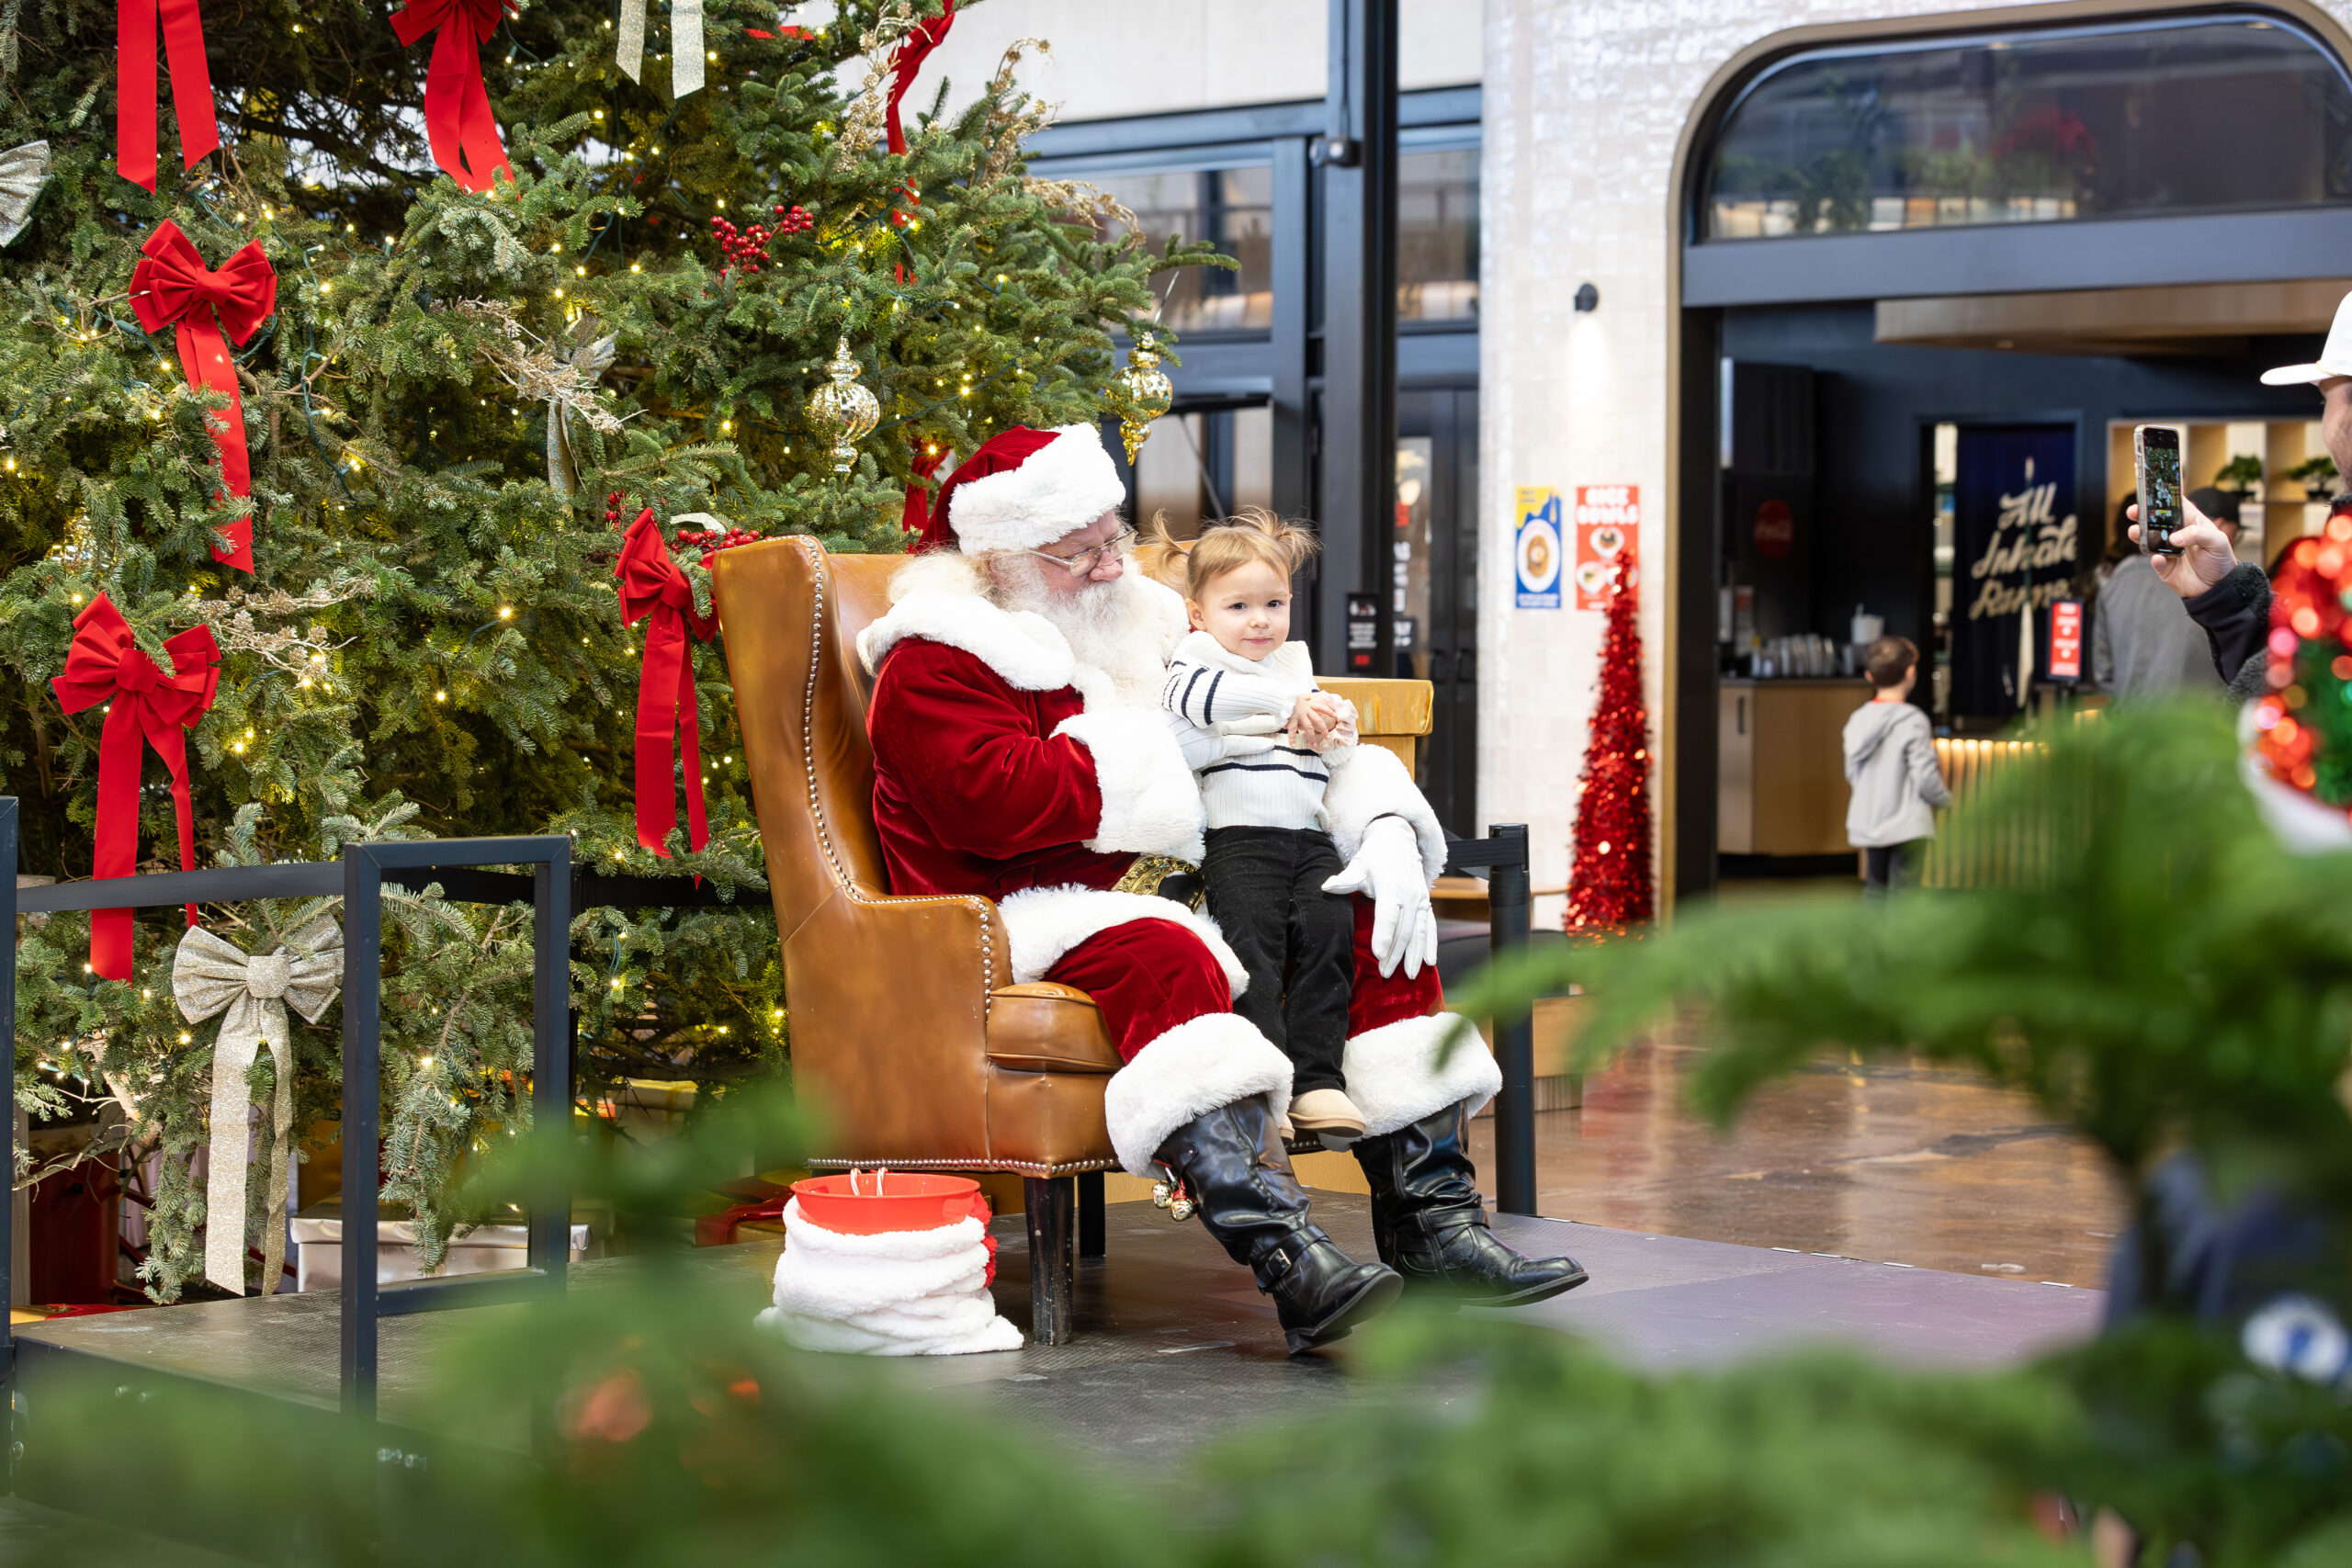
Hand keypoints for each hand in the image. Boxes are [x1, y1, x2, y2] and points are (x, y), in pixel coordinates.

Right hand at [1287, 692, 1345, 747]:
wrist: (1281, 697)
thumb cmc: (1289, 697)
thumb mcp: (1300, 696)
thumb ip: (1306, 697)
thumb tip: (1310, 696)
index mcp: (1308, 705)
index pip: (1321, 708)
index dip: (1329, 711)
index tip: (1336, 715)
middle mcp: (1305, 711)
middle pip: (1317, 721)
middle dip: (1323, 729)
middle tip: (1327, 737)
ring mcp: (1299, 716)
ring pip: (1308, 728)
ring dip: (1311, 737)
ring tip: (1313, 745)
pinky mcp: (1291, 720)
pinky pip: (1292, 730)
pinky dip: (1292, 738)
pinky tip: (1293, 745)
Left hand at [1321, 816, 1437, 978]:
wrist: (1398, 839)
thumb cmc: (1375, 855)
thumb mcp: (1359, 863)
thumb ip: (1346, 878)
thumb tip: (1326, 886)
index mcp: (1391, 886)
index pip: (1388, 914)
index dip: (1384, 934)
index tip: (1379, 954)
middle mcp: (1410, 894)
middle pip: (1403, 929)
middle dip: (1395, 953)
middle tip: (1385, 973)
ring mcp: (1420, 900)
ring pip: (1418, 931)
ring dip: (1413, 954)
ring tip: (1407, 975)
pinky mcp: (1426, 903)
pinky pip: (1430, 926)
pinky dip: (1430, 944)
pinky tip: (1429, 962)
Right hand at [2127, 497, 2236, 598]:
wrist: (2218, 588)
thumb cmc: (2221, 560)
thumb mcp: (2218, 541)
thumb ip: (2198, 534)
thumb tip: (2174, 538)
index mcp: (2191, 523)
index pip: (2176, 507)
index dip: (2164, 499)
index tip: (2152, 493)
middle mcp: (2177, 535)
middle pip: (2156, 521)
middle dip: (2143, 515)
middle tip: (2135, 511)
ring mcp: (2168, 551)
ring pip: (2149, 540)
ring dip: (2140, 535)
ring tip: (2136, 532)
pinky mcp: (2164, 567)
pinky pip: (2155, 562)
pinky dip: (2154, 560)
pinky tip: (2159, 559)